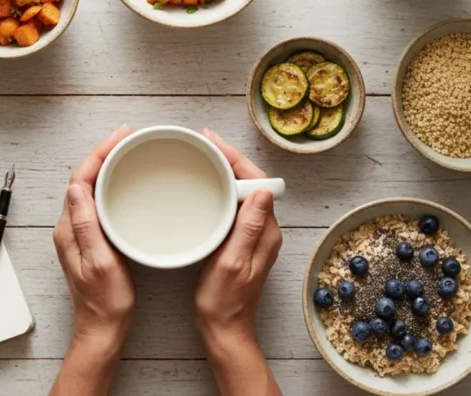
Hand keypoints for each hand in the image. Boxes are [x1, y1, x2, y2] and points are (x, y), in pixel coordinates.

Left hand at [53, 124, 135, 347]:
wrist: (102, 327)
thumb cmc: (105, 301)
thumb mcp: (100, 262)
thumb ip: (87, 225)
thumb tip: (76, 187)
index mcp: (69, 228)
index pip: (81, 179)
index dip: (100, 153)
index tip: (120, 136)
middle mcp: (69, 226)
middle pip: (83, 178)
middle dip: (104, 152)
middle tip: (127, 136)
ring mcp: (78, 232)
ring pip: (89, 187)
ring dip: (106, 165)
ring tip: (127, 150)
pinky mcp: (89, 238)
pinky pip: (96, 200)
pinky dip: (109, 183)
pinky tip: (123, 181)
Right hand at [194, 128, 283, 395]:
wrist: (224, 328)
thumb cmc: (223, 301)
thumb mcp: (232, 263)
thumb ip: (249, 228)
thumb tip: (263, 191)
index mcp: (266, 231)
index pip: (258, 181)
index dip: (236, 158)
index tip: (213, 142)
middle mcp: (265, 229)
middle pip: (252, 181)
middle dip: (230, 158)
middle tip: (204, 142)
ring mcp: (255, 234)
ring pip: (244, 191)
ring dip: (227, 171)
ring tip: (204, 155)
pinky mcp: (243, 240)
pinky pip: (236, 204)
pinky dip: (222, 189)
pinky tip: (206, 185)